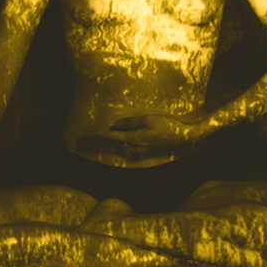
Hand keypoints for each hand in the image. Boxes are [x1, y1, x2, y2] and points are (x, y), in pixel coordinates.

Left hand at [84, 114, 207, 151]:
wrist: (182, 136)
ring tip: (94, 132)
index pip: (110, 136)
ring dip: (106, 137)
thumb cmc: (166, 126)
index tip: (85, 132)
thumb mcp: (148, 119)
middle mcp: (133, 145)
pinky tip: (113, 133)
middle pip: (111, 140)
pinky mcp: (142, 146)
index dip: (97, 133)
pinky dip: (116, 137)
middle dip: (97, 136)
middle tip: (84, 132)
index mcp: (133, 138)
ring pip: (117, 141)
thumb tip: (116, 124)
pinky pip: (125, 141)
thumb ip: (130, 122)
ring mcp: (138, 147)